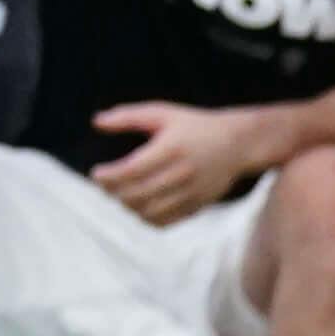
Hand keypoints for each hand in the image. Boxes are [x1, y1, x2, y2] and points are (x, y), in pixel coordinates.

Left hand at [88, 102, 270, 224]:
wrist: (238, 143)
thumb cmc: (194, 125)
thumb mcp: (162, 113)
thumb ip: (127, 117)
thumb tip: (96, 122)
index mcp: (170, 149)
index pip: (130, 171)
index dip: (107, 177)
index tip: (96, 173)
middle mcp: (181, 173)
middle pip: (136, 194)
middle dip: (112, 192)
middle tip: (104, 184)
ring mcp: (190, 193)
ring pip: (147, 212)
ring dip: (126, 206)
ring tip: (120, 193)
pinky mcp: (197, 206)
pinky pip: (163, 222)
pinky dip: (144, 218)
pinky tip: (139, 205)